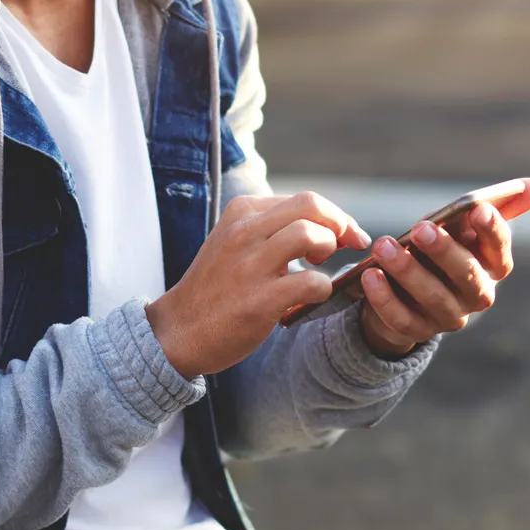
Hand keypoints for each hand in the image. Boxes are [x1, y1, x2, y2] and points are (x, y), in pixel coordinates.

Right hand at [147, 192, 367, 378]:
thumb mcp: (232, 240)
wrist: (179, 330)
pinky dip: (324, 288)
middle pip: (311, 206)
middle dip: (341, 223)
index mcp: (240, 213)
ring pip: (310, 235)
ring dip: (329, 250)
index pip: (303, 199)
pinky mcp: (259, 300)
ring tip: (322, 267)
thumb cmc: (215, 287)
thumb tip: (322, 224)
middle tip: (350, 243)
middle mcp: (244, 232)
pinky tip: (313, 296)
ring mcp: (250, 265)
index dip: (334, 216)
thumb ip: (269, 227)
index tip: (345, 233)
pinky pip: (311, 282)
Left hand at [358, 178, 529, 357]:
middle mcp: (477, 295)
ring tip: (383, 246)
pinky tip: (370, 276)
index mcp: (492, 267)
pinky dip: (385, 299)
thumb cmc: (441, 248)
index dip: (492, 232)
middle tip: (420, 228)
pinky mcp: (417, 331)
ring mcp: (449, 317)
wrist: (408, 291)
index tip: (478, 209)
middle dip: (445, 251)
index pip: (501, 251)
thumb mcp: (462, 226)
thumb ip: (493, 206)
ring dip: (408, 271)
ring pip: (434, 298)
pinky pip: (402, 319)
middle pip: (467, 276)